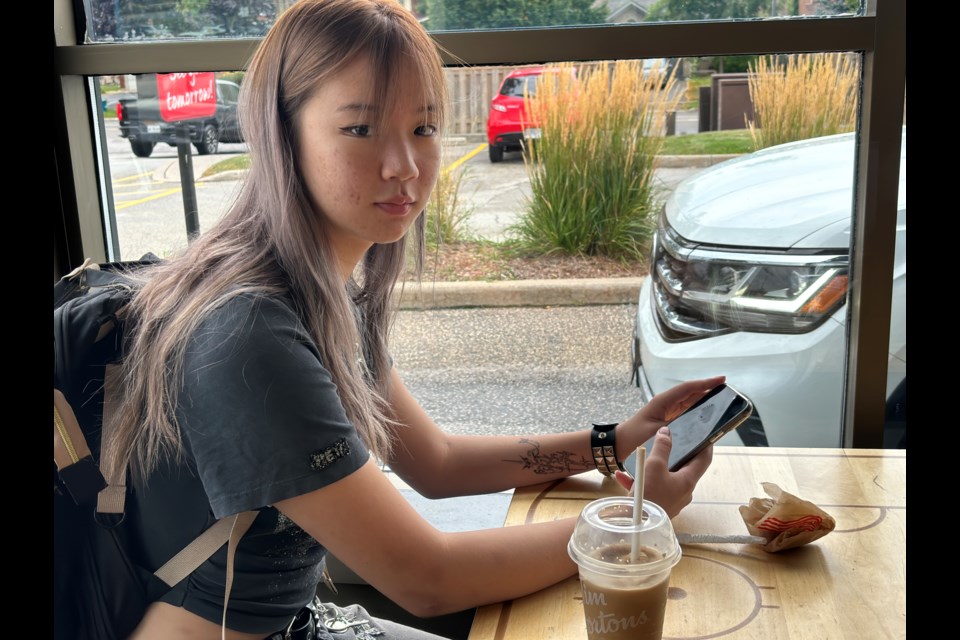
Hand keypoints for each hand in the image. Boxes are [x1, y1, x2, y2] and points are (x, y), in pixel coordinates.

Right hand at [615, 376, 723, 517]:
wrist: (636, 525)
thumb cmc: (649, 494)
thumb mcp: (654, 465)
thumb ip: (662, 447)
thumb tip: (667, 432)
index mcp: (687, 481)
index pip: (704, 459)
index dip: (705, 445)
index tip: (705, 434)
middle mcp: (683, 492)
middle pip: (683, 468)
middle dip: (674, 455)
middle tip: (668, 442)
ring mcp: (672, 501)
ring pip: (664, 479)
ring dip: (652, 468)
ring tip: (639, 460)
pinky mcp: (659, 507)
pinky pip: (652, 490)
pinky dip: (640, 482)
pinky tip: (622, 477)